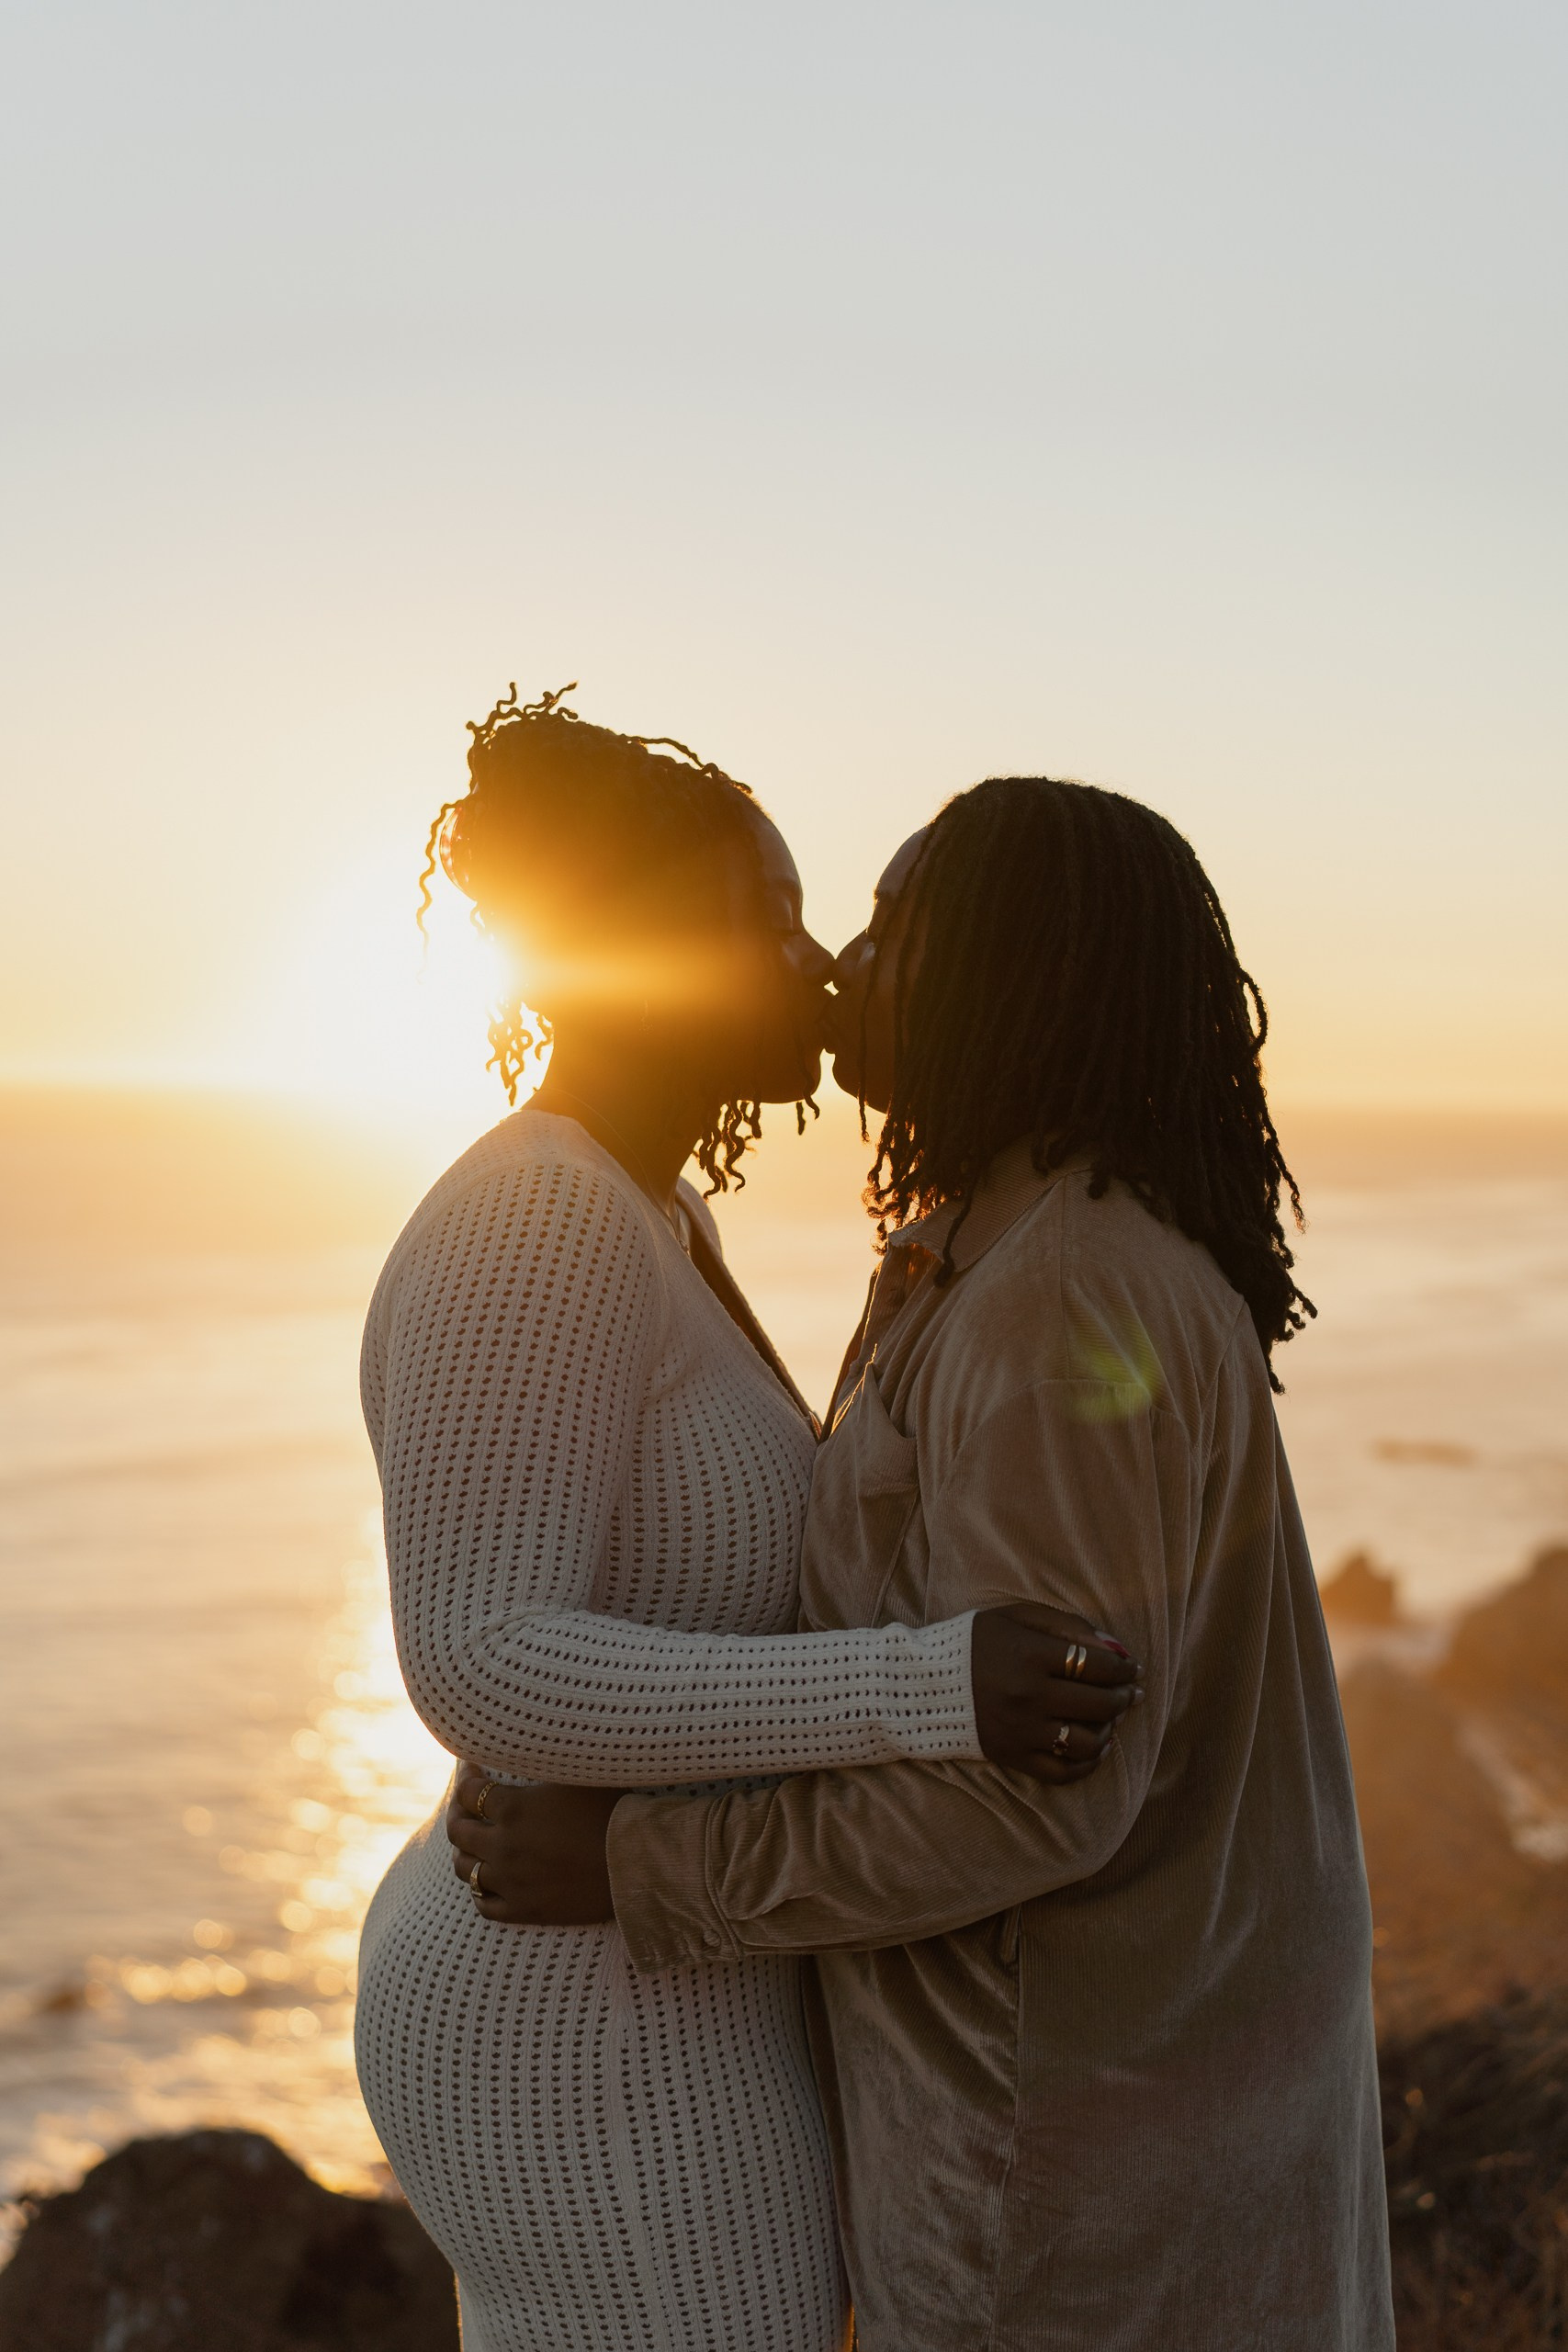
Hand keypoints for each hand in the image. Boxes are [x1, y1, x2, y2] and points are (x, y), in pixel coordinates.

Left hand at [447, 1764, 622, 1923]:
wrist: (638, 1863)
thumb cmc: (614, 1809)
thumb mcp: (579, 1773)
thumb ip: (550, 1756)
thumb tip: (538, 1729)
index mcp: (514, 1809)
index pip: (469, 1791)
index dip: (466, 1777)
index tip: (471, 1769)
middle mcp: (504, 1846)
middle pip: (459, 1831)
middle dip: (458, 1813)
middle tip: (465, 1805)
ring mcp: (512, 1882)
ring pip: (466, 1869)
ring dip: (465, 1852)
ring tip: (474, 1842)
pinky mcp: (526, 1910)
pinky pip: (485, 1905)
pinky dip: (480, 1891)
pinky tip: (487, 1879)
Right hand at [970, 1603, 1141, 1780]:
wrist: (926, 1682)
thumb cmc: (976, 1642)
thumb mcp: (1017, 1617)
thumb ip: (1067, 1625)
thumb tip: (1114, 1647)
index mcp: (1030, 1655)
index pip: (1097, 1665)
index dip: (1125, 1668)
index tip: (1134, 1668)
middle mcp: (1029, 1696)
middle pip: (1098, 1703)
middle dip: (1124, 1697)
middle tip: (1131, 1693)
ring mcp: (1022, 1730)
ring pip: (1086, 1741)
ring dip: (1109, 1730)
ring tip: (1111, 1718)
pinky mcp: (1013, 1756)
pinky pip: (1062, 1771)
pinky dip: (1087, 1763)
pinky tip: (1095, 1748)